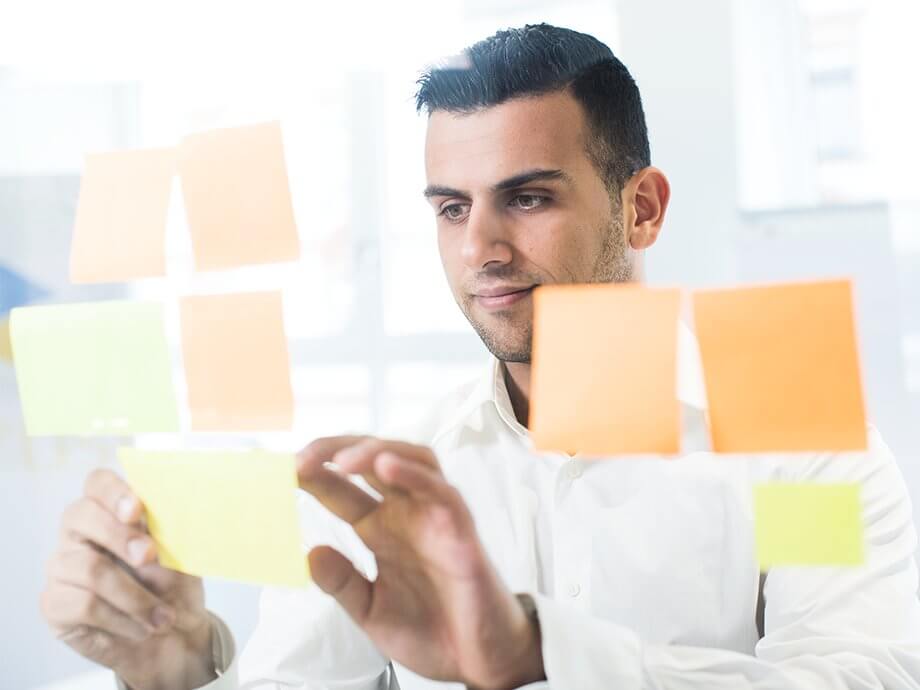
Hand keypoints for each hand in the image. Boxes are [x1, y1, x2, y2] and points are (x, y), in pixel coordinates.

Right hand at [41, 469, 215, 689]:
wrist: (176, 636)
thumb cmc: (175, 585)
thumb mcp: (182, 554)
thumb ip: (171, 527)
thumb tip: (176, 502)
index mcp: (111, 510)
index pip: (98, 483)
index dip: (113, 492)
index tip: (136, 510)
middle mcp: (80, 533)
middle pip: (81, 515)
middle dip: (120, 536)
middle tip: (149, 556)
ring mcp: (62, 566)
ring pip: (89, 568)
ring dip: (134, 596)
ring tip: (163, 617)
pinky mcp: (55, 603)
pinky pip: (83, 604)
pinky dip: (121, 619)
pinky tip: (141, 628)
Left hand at [298, 436, 544, 688]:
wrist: (478, 663)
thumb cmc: (433, 631)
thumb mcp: (371, 611)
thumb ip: (342, 582)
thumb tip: (309, 554)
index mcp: (381, 529)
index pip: (344, 488)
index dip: (315, 474)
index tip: (282, 471)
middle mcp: (407, 514)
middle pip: (373, 460)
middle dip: (336, 450)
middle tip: (302, 460)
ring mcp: (435, 517)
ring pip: (410, 460)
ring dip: (375, 452)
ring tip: (343, 459)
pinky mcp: (461, 530)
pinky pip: (440, 491)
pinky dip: (414, 474)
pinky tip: (386, 467)